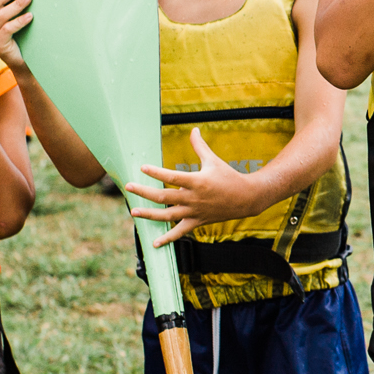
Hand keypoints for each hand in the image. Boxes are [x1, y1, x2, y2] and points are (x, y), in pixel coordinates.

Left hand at [124, 128, 268, 243]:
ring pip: (167, 215)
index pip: (172, 176)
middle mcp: (193, 198)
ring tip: (133, 212)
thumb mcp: (213, 160)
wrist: (246, 198)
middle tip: (128, 187)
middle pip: (164, 196)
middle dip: (144, 192)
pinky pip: (179, 232)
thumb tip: (193, 129)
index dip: (157, 172)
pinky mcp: (197, 222)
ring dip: (149, 214)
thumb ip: (200, 146)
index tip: (142, 167)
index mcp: (197, 181)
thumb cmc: (228, 177)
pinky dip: (167, 238)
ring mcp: (194, 212)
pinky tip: (155, 243)